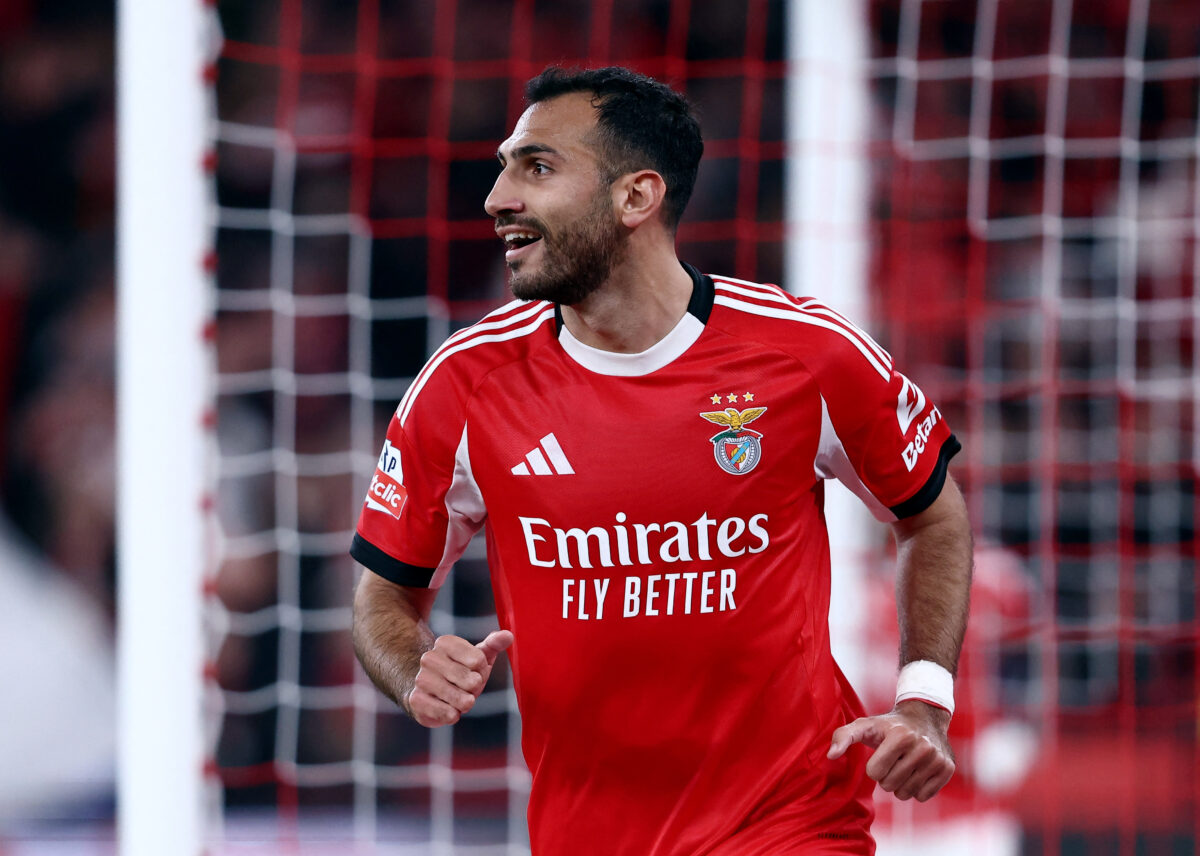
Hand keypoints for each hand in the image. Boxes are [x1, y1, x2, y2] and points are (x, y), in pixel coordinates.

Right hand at [406, 630, 513, 726]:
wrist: (429, 693)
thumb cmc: (460, 672)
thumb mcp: (478, 657)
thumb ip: (494, 644)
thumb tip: (509, 635)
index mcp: (445, 642)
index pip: (478, 660)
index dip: (481, 670)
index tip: (472, 670)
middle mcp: (429, 658)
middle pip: (471, 680)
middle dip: (475, 688)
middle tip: (466, 687)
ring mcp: (421, 679)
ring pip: (460, 699)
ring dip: (466, 703)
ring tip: (459, 699)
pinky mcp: (416, 700)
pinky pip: (447, 713)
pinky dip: (454, 715)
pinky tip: (449, 709)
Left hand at [827, 699, 954, 801]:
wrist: (924, 718)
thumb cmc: (888, 725)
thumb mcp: (865, 725)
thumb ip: (843, 736)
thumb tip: (830, 756)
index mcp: (900, 736)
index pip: (875, 773)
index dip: (873, 766)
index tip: (880, 753)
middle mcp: (922, 747)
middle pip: (890, 785)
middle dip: (886, 776)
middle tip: (893, 760)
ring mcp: (937, 759)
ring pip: (907, 793)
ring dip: (900, 784)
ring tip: (904, 765)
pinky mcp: (947, 769)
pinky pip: (923, 796)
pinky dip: (916, 788)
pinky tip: (917, 771)